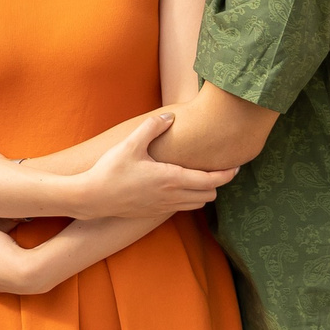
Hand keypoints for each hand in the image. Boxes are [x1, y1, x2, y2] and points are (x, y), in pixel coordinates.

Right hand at [72, 113, 237, 218]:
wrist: (92, 198)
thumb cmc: (111, 170)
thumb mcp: (131, 144)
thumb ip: (153, 127)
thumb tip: (170, 116)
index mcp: (171, 179)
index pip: (210, 180)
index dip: (227, 174)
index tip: (237, 165)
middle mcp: (172, 196)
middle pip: (209, 195)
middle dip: (216, 183)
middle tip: (216, 166)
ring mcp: (164, 207)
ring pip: (197, 204)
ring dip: (202, 192)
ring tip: (199, 175)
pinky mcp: (155, 213)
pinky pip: (182, 207)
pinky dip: (188, 198)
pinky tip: (178, 184)